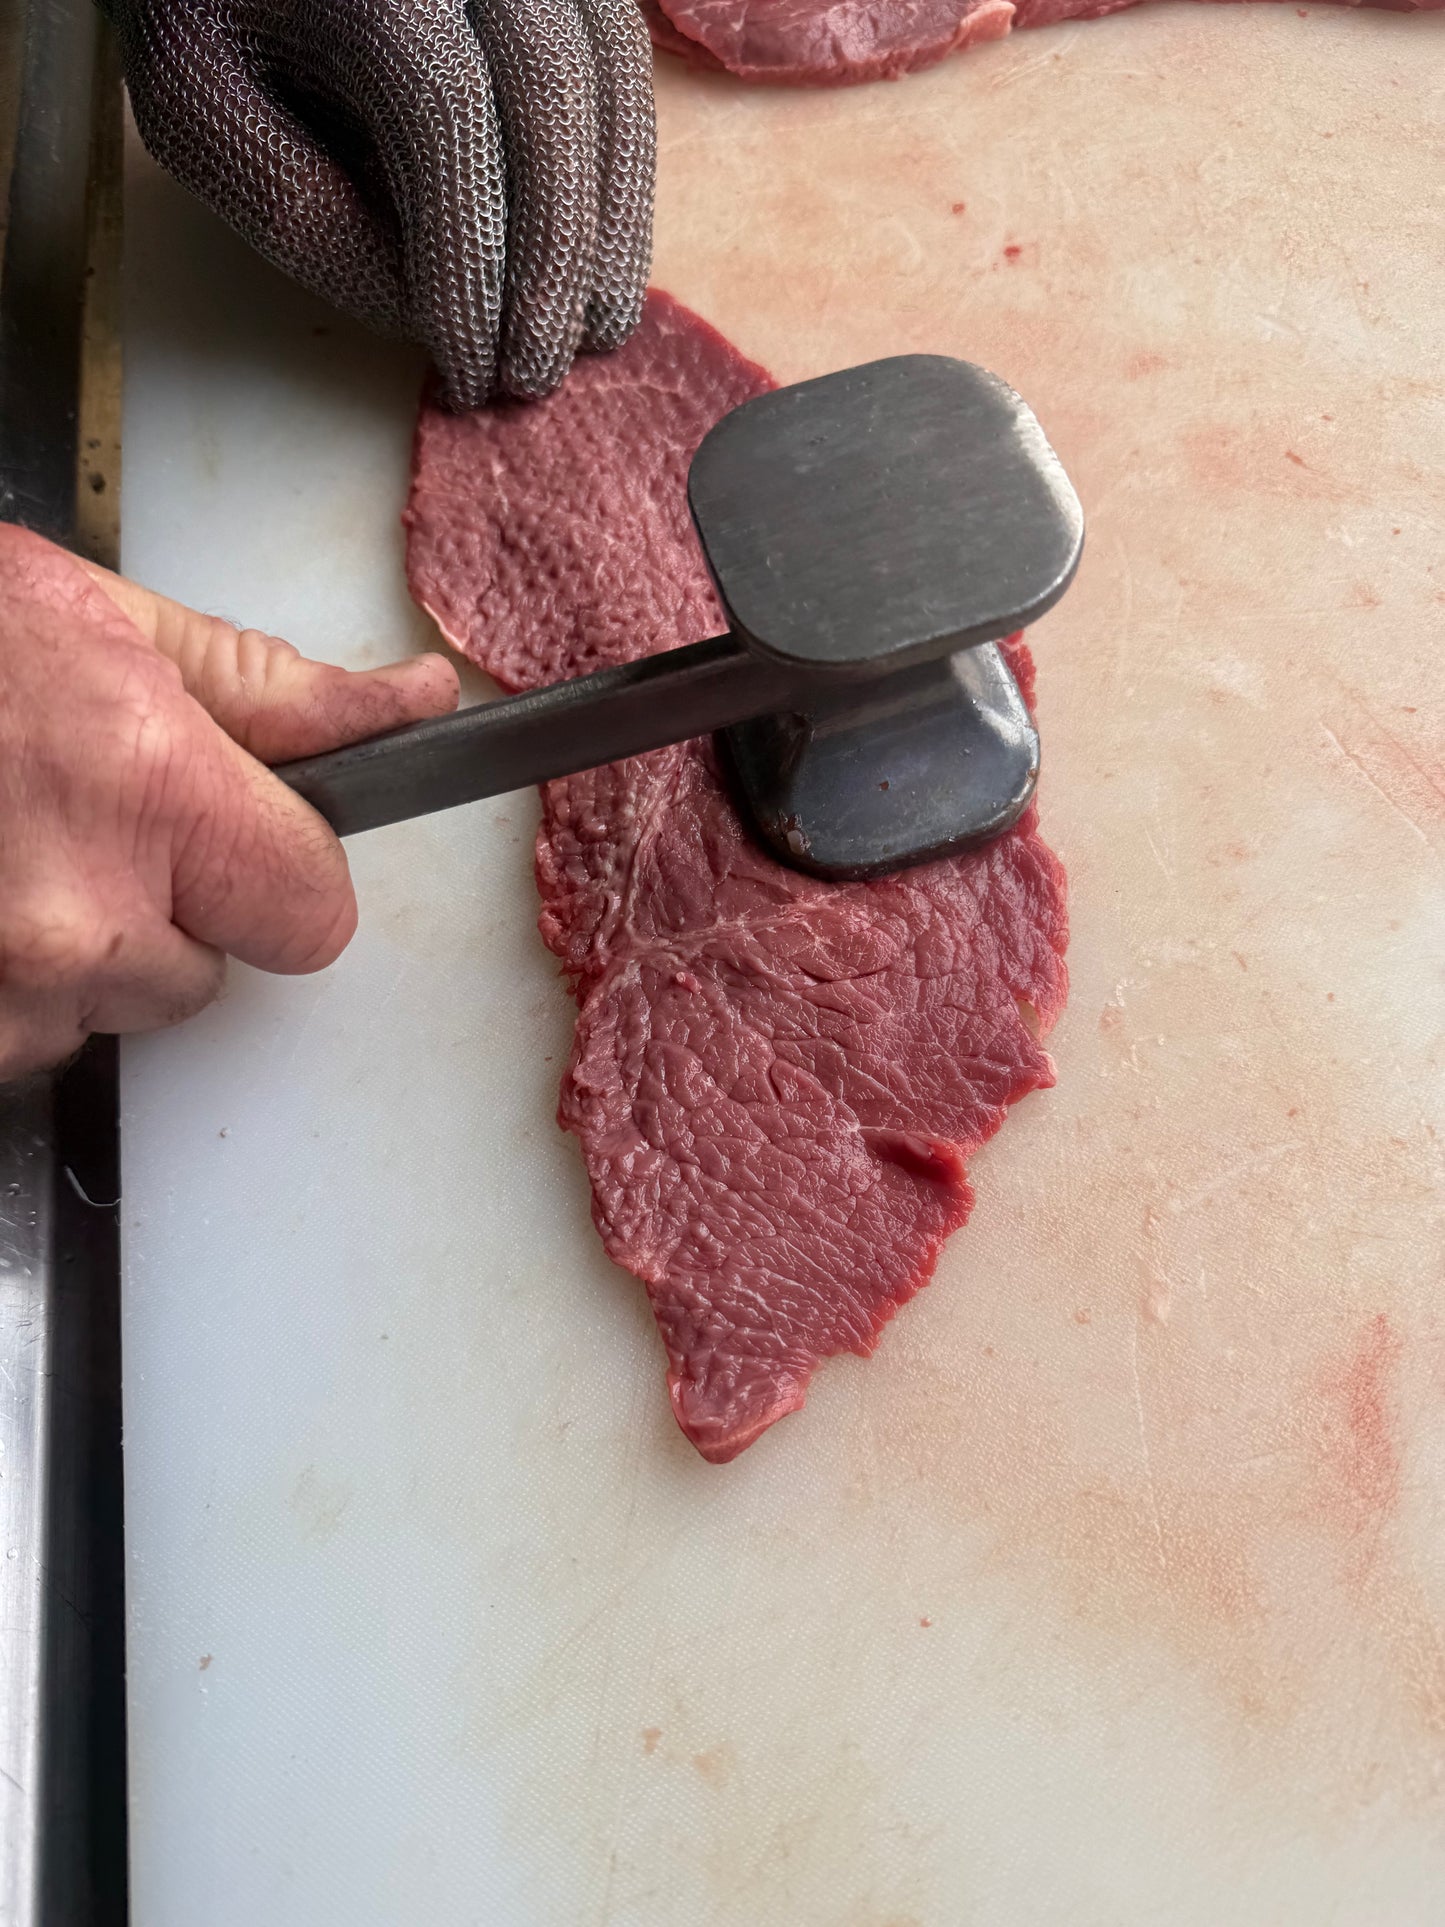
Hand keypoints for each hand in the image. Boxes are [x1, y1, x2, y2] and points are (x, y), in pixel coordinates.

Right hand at [0, 524, 458, 1079]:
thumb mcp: (97, 621)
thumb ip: (270, 691)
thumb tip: (412, 703)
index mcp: (147, 793)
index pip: (315, 913)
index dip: (275, 871)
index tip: (223, 835)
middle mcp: (78, 920)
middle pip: (205, 976)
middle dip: (157, 908)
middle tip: (55, 817)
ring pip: (98, 1013)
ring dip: (59, 951)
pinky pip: (14, 1041)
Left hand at [103, 0, 655, 407]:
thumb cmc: (207, 9)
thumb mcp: (195, 105)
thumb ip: (292, 207)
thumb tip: (420, 315)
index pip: (445, 113)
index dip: (470, 260)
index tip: (471, 370)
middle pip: (549, 93)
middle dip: (555, 259)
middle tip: (538, 373)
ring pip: (609, 75)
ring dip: (611, 221)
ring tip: (593, 330)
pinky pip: (622, 61)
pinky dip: (621, 165)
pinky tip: (601, 250)